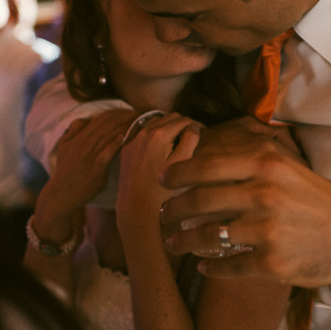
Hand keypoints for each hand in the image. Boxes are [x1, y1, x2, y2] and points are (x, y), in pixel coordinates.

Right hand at [37, 108, 136, 230]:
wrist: (61, 194)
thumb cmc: (65, 170)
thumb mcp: (64, 146)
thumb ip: (73, 131)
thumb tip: (85, 118)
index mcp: (79, 137)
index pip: (101, 118)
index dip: (117, 113)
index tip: (131, 111)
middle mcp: (84, 144)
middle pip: (107, 125)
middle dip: (125, 117)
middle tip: (141, 113)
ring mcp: (89, 157)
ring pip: (108, 136)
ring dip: (124, 127)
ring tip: (139, 122)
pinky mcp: (95, 170)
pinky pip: (106, 154)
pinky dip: (115, 145)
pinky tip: (125, 138)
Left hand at [116, 113, 200, 234]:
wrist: (137, 211)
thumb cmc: (164, 192)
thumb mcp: (182, 164)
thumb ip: (190, 139)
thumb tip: (194, 126)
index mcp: (159, 134)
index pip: (184, 120)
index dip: (197, 126)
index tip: (204, 135)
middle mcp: (143, 132)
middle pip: (169, 118)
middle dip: (182, 125)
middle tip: (193, 139)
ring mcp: (132, 140)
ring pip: (155, 123)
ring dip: (168, 129)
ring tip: (178, 144)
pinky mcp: (126, 149)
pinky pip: (143, 134)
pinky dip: (154, 136)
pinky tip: (162, 150)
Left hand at [159, 118, 330, 288]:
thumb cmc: (315, 198)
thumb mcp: (287, 165)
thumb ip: (250, 157)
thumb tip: (204, 152)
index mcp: (265, 164)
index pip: (206, 165)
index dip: (177, 173)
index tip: (161, 179)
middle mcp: (264, 193)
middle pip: (199, 200)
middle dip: (171, 210)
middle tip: (161, 215)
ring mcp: (267, 229)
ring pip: (207, 236)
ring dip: (183, 241)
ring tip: (173, 244)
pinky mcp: (271, 262)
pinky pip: (227, 266)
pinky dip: (210, 267)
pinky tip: (203, 266)